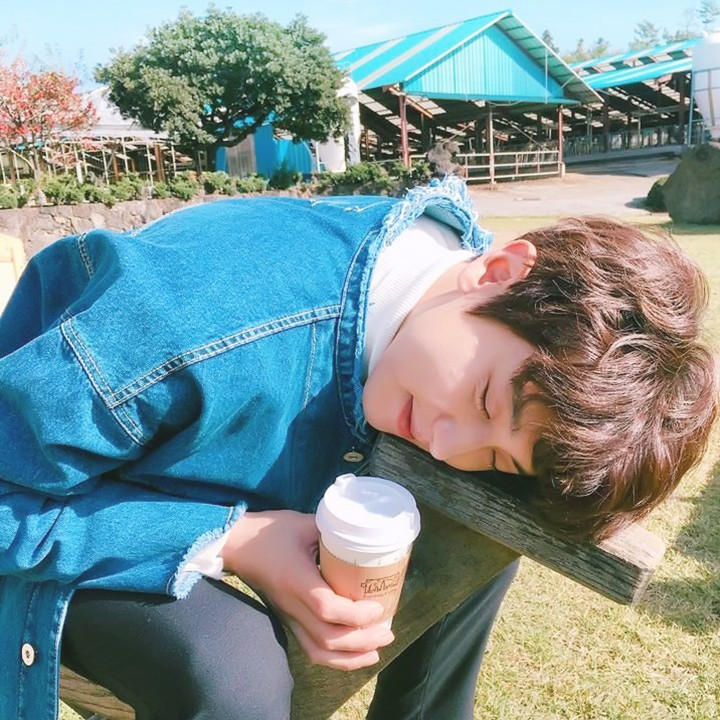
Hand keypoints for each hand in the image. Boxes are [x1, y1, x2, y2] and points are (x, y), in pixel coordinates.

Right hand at [220, 510, 393, 670]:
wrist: (237, 546)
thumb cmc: (269, 532)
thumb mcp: (303, 523)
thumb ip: (332, 530)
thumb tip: (363, 534)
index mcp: (296, 579)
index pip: (326, 608)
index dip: (355, 615)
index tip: (378, 607)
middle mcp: (291, 604)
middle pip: (326, 638)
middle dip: (361, 641)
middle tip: (387, 632)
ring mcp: (288, 615)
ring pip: (317, 651)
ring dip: (350, 657)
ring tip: (376, 649)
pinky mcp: (287, 619)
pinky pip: (310, 648)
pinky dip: (335, 658)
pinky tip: (354, 653)